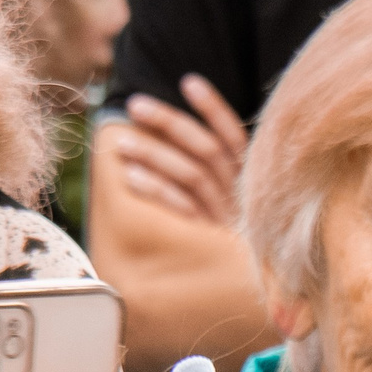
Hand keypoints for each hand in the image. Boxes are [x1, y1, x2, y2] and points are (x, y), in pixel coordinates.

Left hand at [111, 75, 249, 228]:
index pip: (234, 137)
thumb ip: (216, 166)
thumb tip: (172, 128)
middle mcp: (242, 196)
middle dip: (170, 122)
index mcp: (250, 180)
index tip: (188, 82)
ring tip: (121, 142)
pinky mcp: (210, 241)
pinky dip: (157, 190)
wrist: (248, 289)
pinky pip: (182, 208)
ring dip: (154, 154)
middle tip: (135, 105)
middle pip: (207, 150)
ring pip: (192, 176)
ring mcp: (226, 218)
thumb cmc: (230, 235)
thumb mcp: (232, 198)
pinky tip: (132, 176)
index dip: (214, 109)